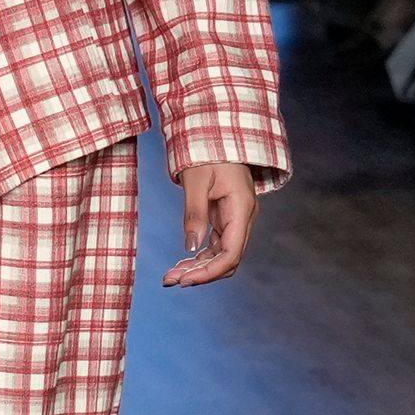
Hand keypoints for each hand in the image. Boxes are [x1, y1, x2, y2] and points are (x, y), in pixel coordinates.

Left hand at [163, 159, 258, 286]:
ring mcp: (236, 219)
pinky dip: (200, 257)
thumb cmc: (207, 152)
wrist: (216, 134)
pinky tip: (182, 264)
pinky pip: (216, 245)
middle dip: (200, 274)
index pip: (231, 253)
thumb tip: (190, 247)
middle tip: (170, 281)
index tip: (185, 281)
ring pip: (221, 255)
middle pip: (228, 259)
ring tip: (171, 276)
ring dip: (198, 268)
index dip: (209, 272)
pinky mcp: (226, 218)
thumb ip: (194, 214)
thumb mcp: (196, 181)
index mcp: (241, 209)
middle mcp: (243, 218)